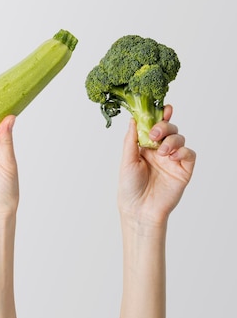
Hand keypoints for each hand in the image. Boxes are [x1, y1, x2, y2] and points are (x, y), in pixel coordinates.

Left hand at [117, 105, 195, 227]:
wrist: (139, 209)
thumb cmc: (130, 187)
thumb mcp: (127, 160)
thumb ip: (131, 139)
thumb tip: (133, 119)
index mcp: (145, 146)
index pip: (154, 126)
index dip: (160, 116)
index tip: (163, 108)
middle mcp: (159, 151)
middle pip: (169, 128)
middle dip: (164, 126)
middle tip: (154, 134)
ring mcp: (172, 160)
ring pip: (179, 138)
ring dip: (171, 140)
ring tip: (161, 151)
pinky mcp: (183, 170)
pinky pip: (189, 154)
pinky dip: (183, 151)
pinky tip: (172, 156)